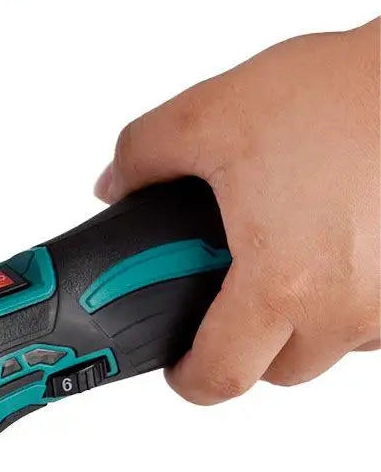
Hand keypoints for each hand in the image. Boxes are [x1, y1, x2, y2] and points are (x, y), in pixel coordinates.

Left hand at [95, 19, 379, 403]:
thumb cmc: (349, 92)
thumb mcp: (216, 113)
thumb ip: (146, 153)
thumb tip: (116, 186)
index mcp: (282, 285)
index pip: (220, 379)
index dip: (188, 378)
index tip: (178, 362)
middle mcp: (345, 308)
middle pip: (277, 370)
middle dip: (245, 343)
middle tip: (231, 294)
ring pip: (330, 348)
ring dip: (302, 323)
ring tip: (289, 259)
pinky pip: (374, 321)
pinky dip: (347, 299)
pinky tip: (334, 249)